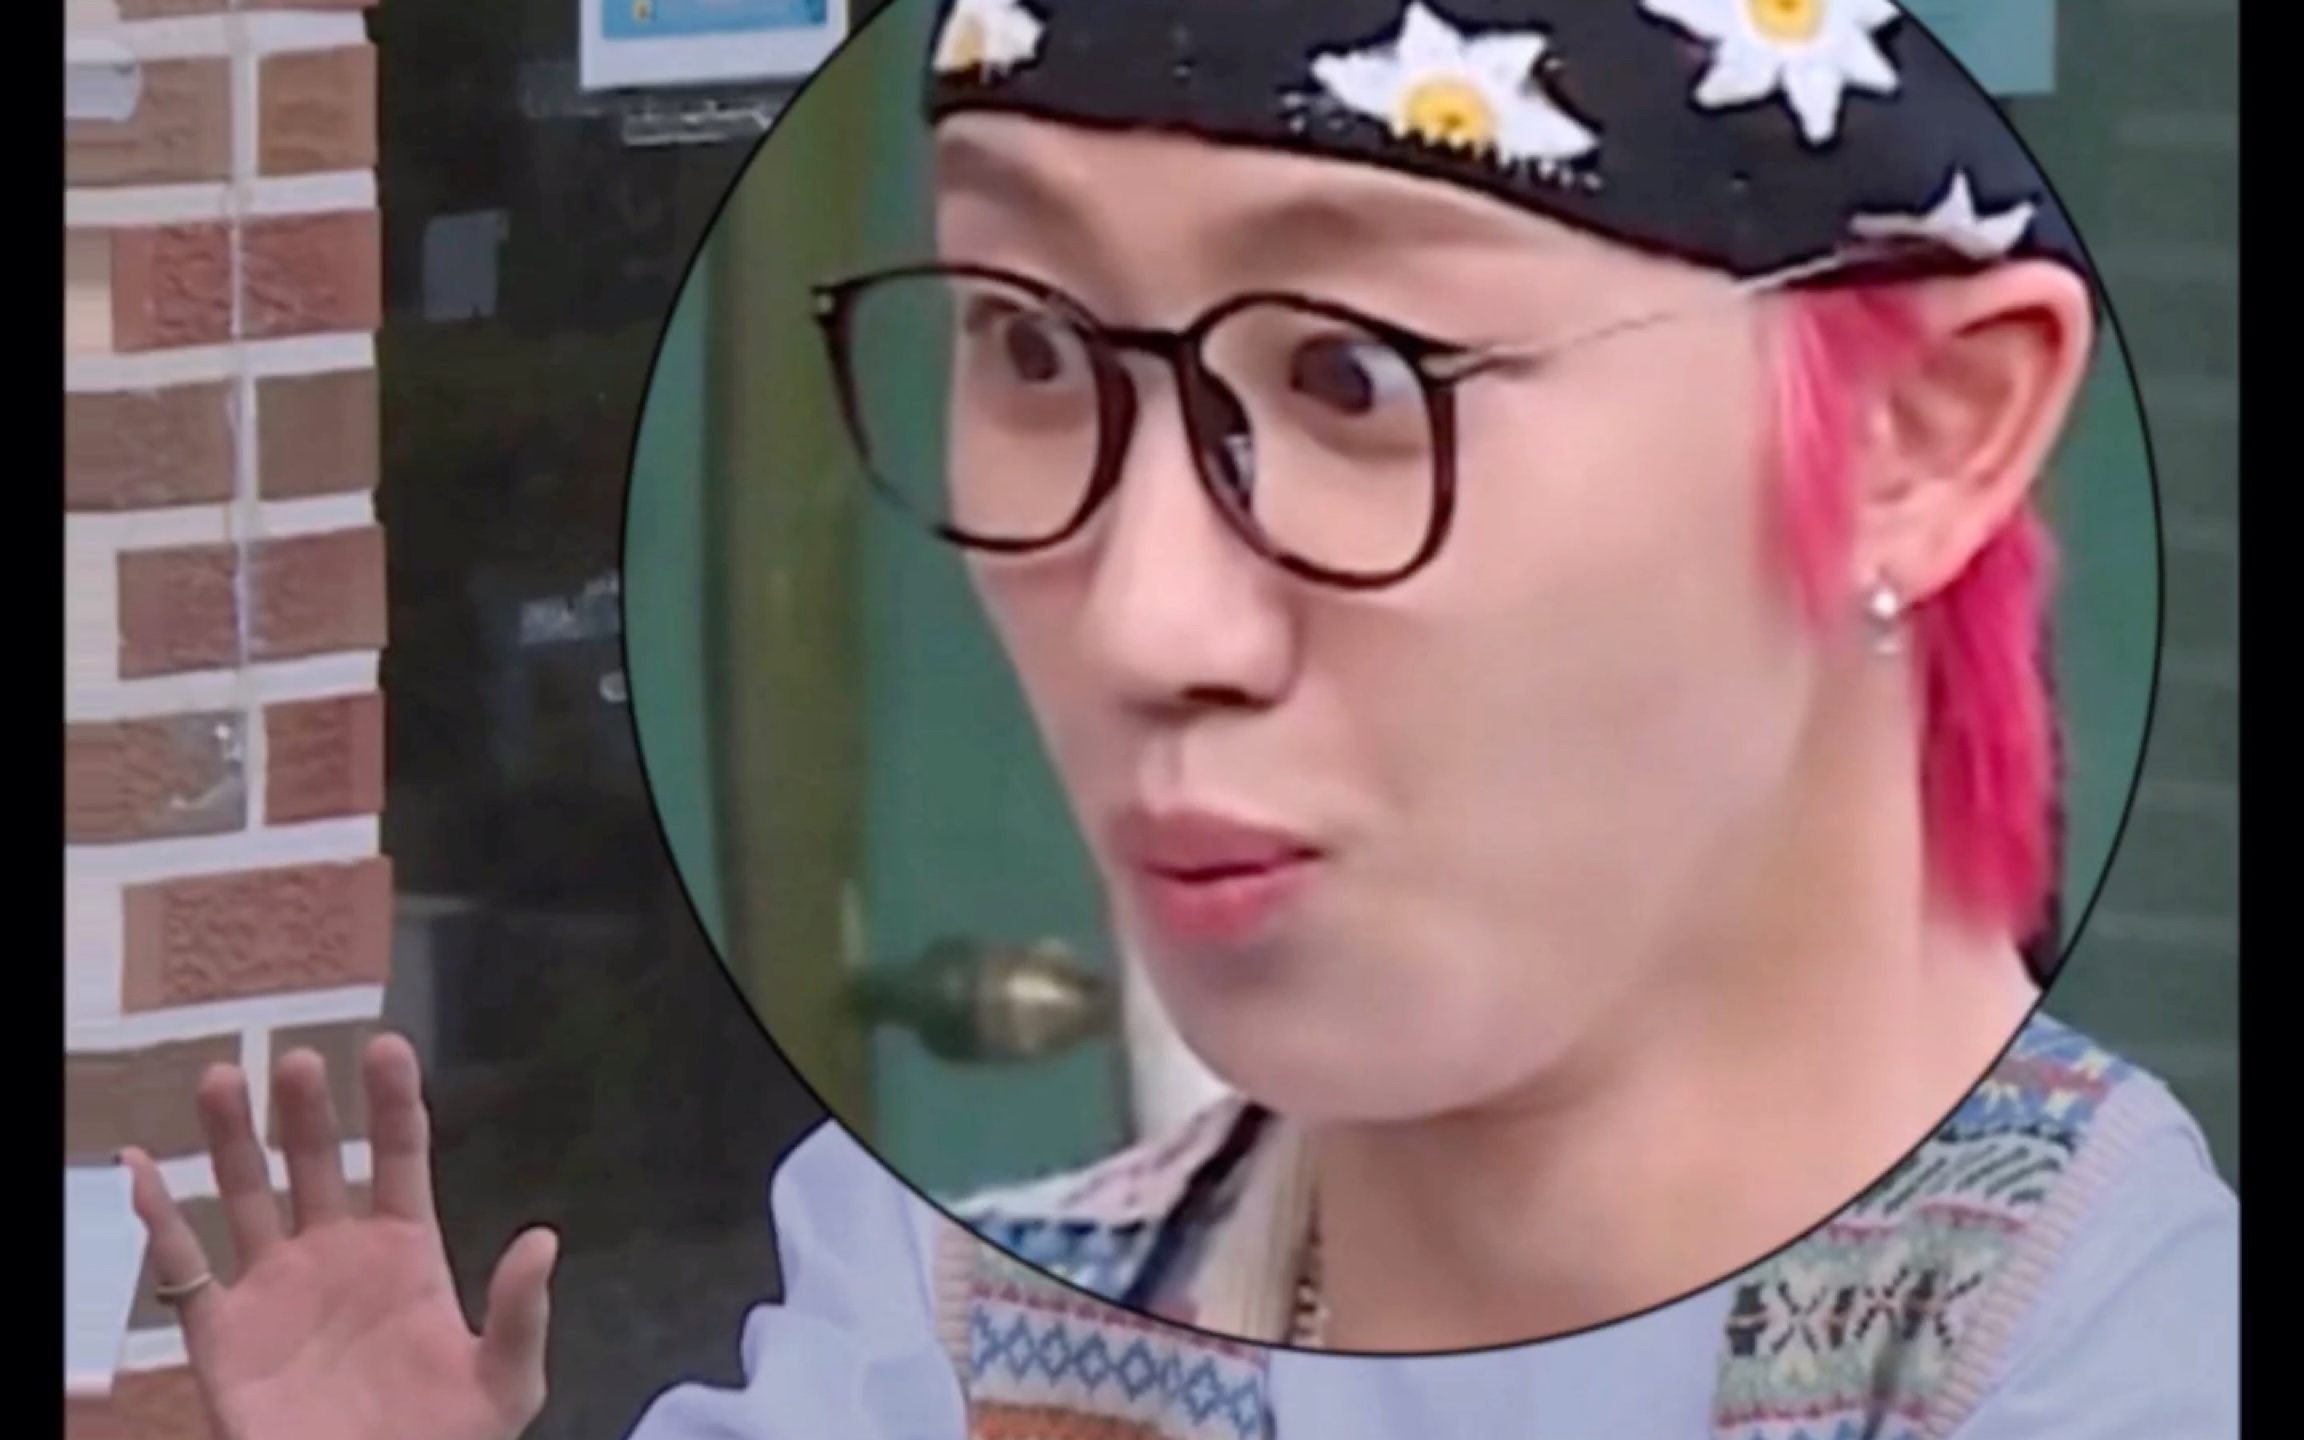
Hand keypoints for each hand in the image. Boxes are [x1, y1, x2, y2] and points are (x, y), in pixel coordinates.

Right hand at [123, 1035, 558, 1439]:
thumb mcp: (505, 1383)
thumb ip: (520, 1312)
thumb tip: (542, 1238)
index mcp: (407, 1254)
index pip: (400, 1157)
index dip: (392, 1102)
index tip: (385, 1045)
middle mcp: (337, 1256)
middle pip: (319, 1163)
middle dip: (307, 1111)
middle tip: (297, 1061)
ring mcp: (277, 1290)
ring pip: (247, 1196)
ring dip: (231, 1140)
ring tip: (221, 1077)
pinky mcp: (223, 1336)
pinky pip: (184, 1269)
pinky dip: (158, 1219)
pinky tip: (140, 1168)